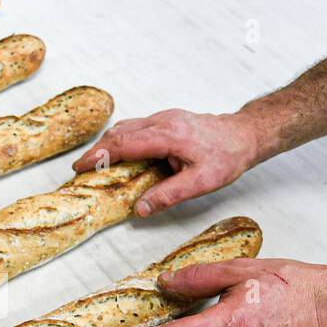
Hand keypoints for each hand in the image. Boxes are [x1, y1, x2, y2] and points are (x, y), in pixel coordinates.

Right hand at [71, 109, 259, 216]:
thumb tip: (140, 209)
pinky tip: (121, 155)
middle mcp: (162, 121)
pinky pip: (137, 127)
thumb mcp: (201, 182)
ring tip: (97, 164)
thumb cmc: (227, 156)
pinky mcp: (167, 119)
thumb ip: (169, 195)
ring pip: (126, 127)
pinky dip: (122, 140)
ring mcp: (164, 118)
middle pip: (119, 132)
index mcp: (168, 135)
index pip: (123, 144)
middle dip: (97, 150)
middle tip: (81, 169)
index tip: (80, 168)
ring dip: (108, 144)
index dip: (99, 156)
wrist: (245, 134)